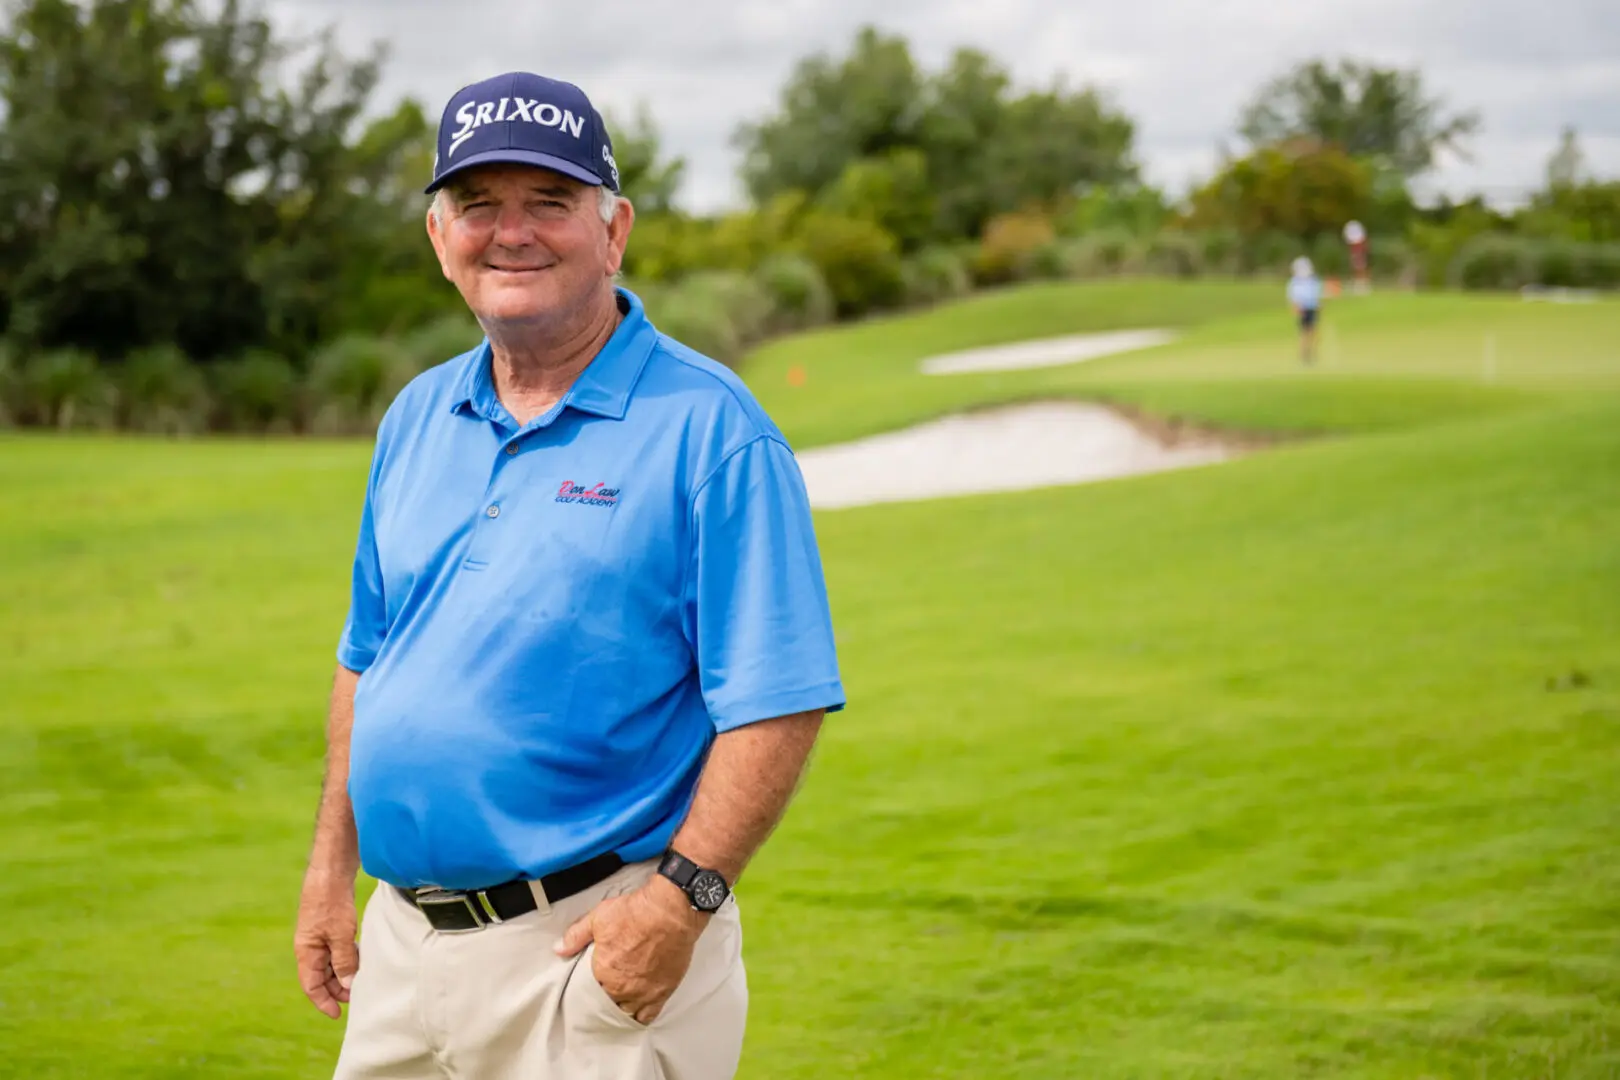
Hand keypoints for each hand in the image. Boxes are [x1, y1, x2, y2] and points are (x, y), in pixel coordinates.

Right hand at [295, 872, 358, 1018]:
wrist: (332, 867)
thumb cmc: (331, 899)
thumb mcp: (340, 934)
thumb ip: (343, 960)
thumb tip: (347, 983)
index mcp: (306, 950)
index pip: (311, 986)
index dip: (323, 1002)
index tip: (338, 1014)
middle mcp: (310, 945)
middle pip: (320, 976)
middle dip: (336, 989)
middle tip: (357, 995)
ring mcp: (320, 934)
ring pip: (330, 962)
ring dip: (343, 972)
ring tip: (361, 978)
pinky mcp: (331, 923)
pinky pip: (337, 948)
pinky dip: (347, 956)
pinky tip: (361, 956)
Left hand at [555, 877, 707, 1024]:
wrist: (670, 912)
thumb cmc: (636, 913)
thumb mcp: (599, 917)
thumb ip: (576, 935)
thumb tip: (559, 949)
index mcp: (602, 971)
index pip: (589, 990)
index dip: (590, 986)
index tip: (592, 983)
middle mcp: (620, 987)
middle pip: (607, 1004)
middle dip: (605, 999)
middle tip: (606, 991)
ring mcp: (642, 993)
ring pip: (626, 1013)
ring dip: (621, 1009)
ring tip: (621, 1002)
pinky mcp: (661, 993)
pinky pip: (648, 1016)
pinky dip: (641, 1016)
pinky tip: (638, 1011)